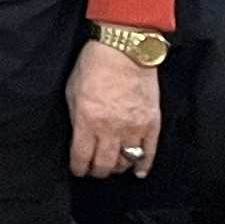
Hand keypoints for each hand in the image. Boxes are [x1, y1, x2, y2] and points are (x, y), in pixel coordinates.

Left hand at [68, 40, 160, 179]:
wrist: (124, 51)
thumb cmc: (94, 66)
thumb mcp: (72, 91)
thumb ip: (76, 117)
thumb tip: (79, 136)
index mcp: (87, 120)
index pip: (81, 156)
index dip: (78, 168)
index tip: (78, 170)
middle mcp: (110, 129)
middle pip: (104, 164)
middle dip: (97, 172)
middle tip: (94, 171)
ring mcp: (133, 128)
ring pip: (126, 162)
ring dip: (118, 168)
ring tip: (112, 167)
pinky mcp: (151, 124)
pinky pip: (149, 153)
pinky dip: (144, 166)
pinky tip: (139, 172)